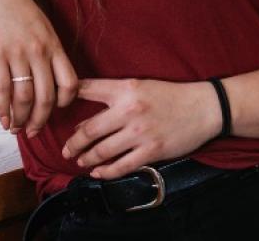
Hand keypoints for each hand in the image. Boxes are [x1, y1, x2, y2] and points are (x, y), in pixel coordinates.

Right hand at [0, 0, 78, 136]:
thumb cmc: (17, 8)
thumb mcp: (42, 26)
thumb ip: (48, 50)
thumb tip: (49, 77)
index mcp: (54, 45)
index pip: (70, 82)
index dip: (66, 102)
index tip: (57, 110)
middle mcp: (39, 52)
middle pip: (47, 96)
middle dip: (41, 119)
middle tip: (34, 131)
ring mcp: (18, 54)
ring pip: (24, 97)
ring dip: (21, 118)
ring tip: (16, 129)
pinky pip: (2, 90)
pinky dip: (3, 110)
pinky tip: (3, 121)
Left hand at [60, 78, 221, 179]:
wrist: (204, 107)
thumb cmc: (171, 95)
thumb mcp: (140, 85)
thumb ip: (113, 95)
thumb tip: (83, 112)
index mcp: (125, 88)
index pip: (87, 89)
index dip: (67, 97)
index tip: (55, 107)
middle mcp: (129, 110)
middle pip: (89, 130)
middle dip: (73, 142)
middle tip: (66, 149)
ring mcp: (140, 133)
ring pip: (102, 151)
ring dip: (86, 158)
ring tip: (79, 161)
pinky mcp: (151, 151)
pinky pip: (121, 166)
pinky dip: (106, 172)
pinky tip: (98, 172)